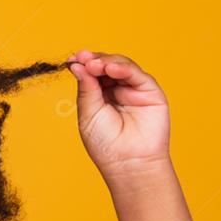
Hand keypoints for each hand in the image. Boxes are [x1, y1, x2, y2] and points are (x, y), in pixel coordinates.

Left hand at [66, 49, 170, 179]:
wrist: (128, 163)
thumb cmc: (106, 144)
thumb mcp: (88, 114)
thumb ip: (86, 89)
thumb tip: (78, 65)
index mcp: (99, 96)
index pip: (91, 74)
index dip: (82, 64)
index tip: (71, 58)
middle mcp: (116, 90)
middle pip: (105, 65)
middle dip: (93, 60)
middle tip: (82, 57)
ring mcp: (133, 89)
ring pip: (120, 65)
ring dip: (106, 61)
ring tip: (94, 64)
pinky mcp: (150, 91)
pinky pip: (136, 74)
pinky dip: (123, 68)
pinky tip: (110, 68)